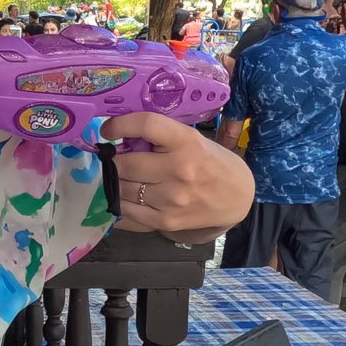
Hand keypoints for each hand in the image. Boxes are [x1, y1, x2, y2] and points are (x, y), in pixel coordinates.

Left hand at [102, 113, 253, 239]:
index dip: (120, 125)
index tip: (108, 130)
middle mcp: (179, 169)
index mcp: (187, 142)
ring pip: (122, 189)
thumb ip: (161, 138)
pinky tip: (121, 195)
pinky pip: (127, 212)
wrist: (237, 198)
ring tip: (119, 176)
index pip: (146, 125)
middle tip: (111, 159)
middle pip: (125, 163)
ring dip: (114, 181)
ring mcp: (171, 199)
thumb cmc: (211, 163)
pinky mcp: (166, 221)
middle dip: (112, 161)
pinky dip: (118, 202)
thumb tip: (120, 140)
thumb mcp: (193, 140)